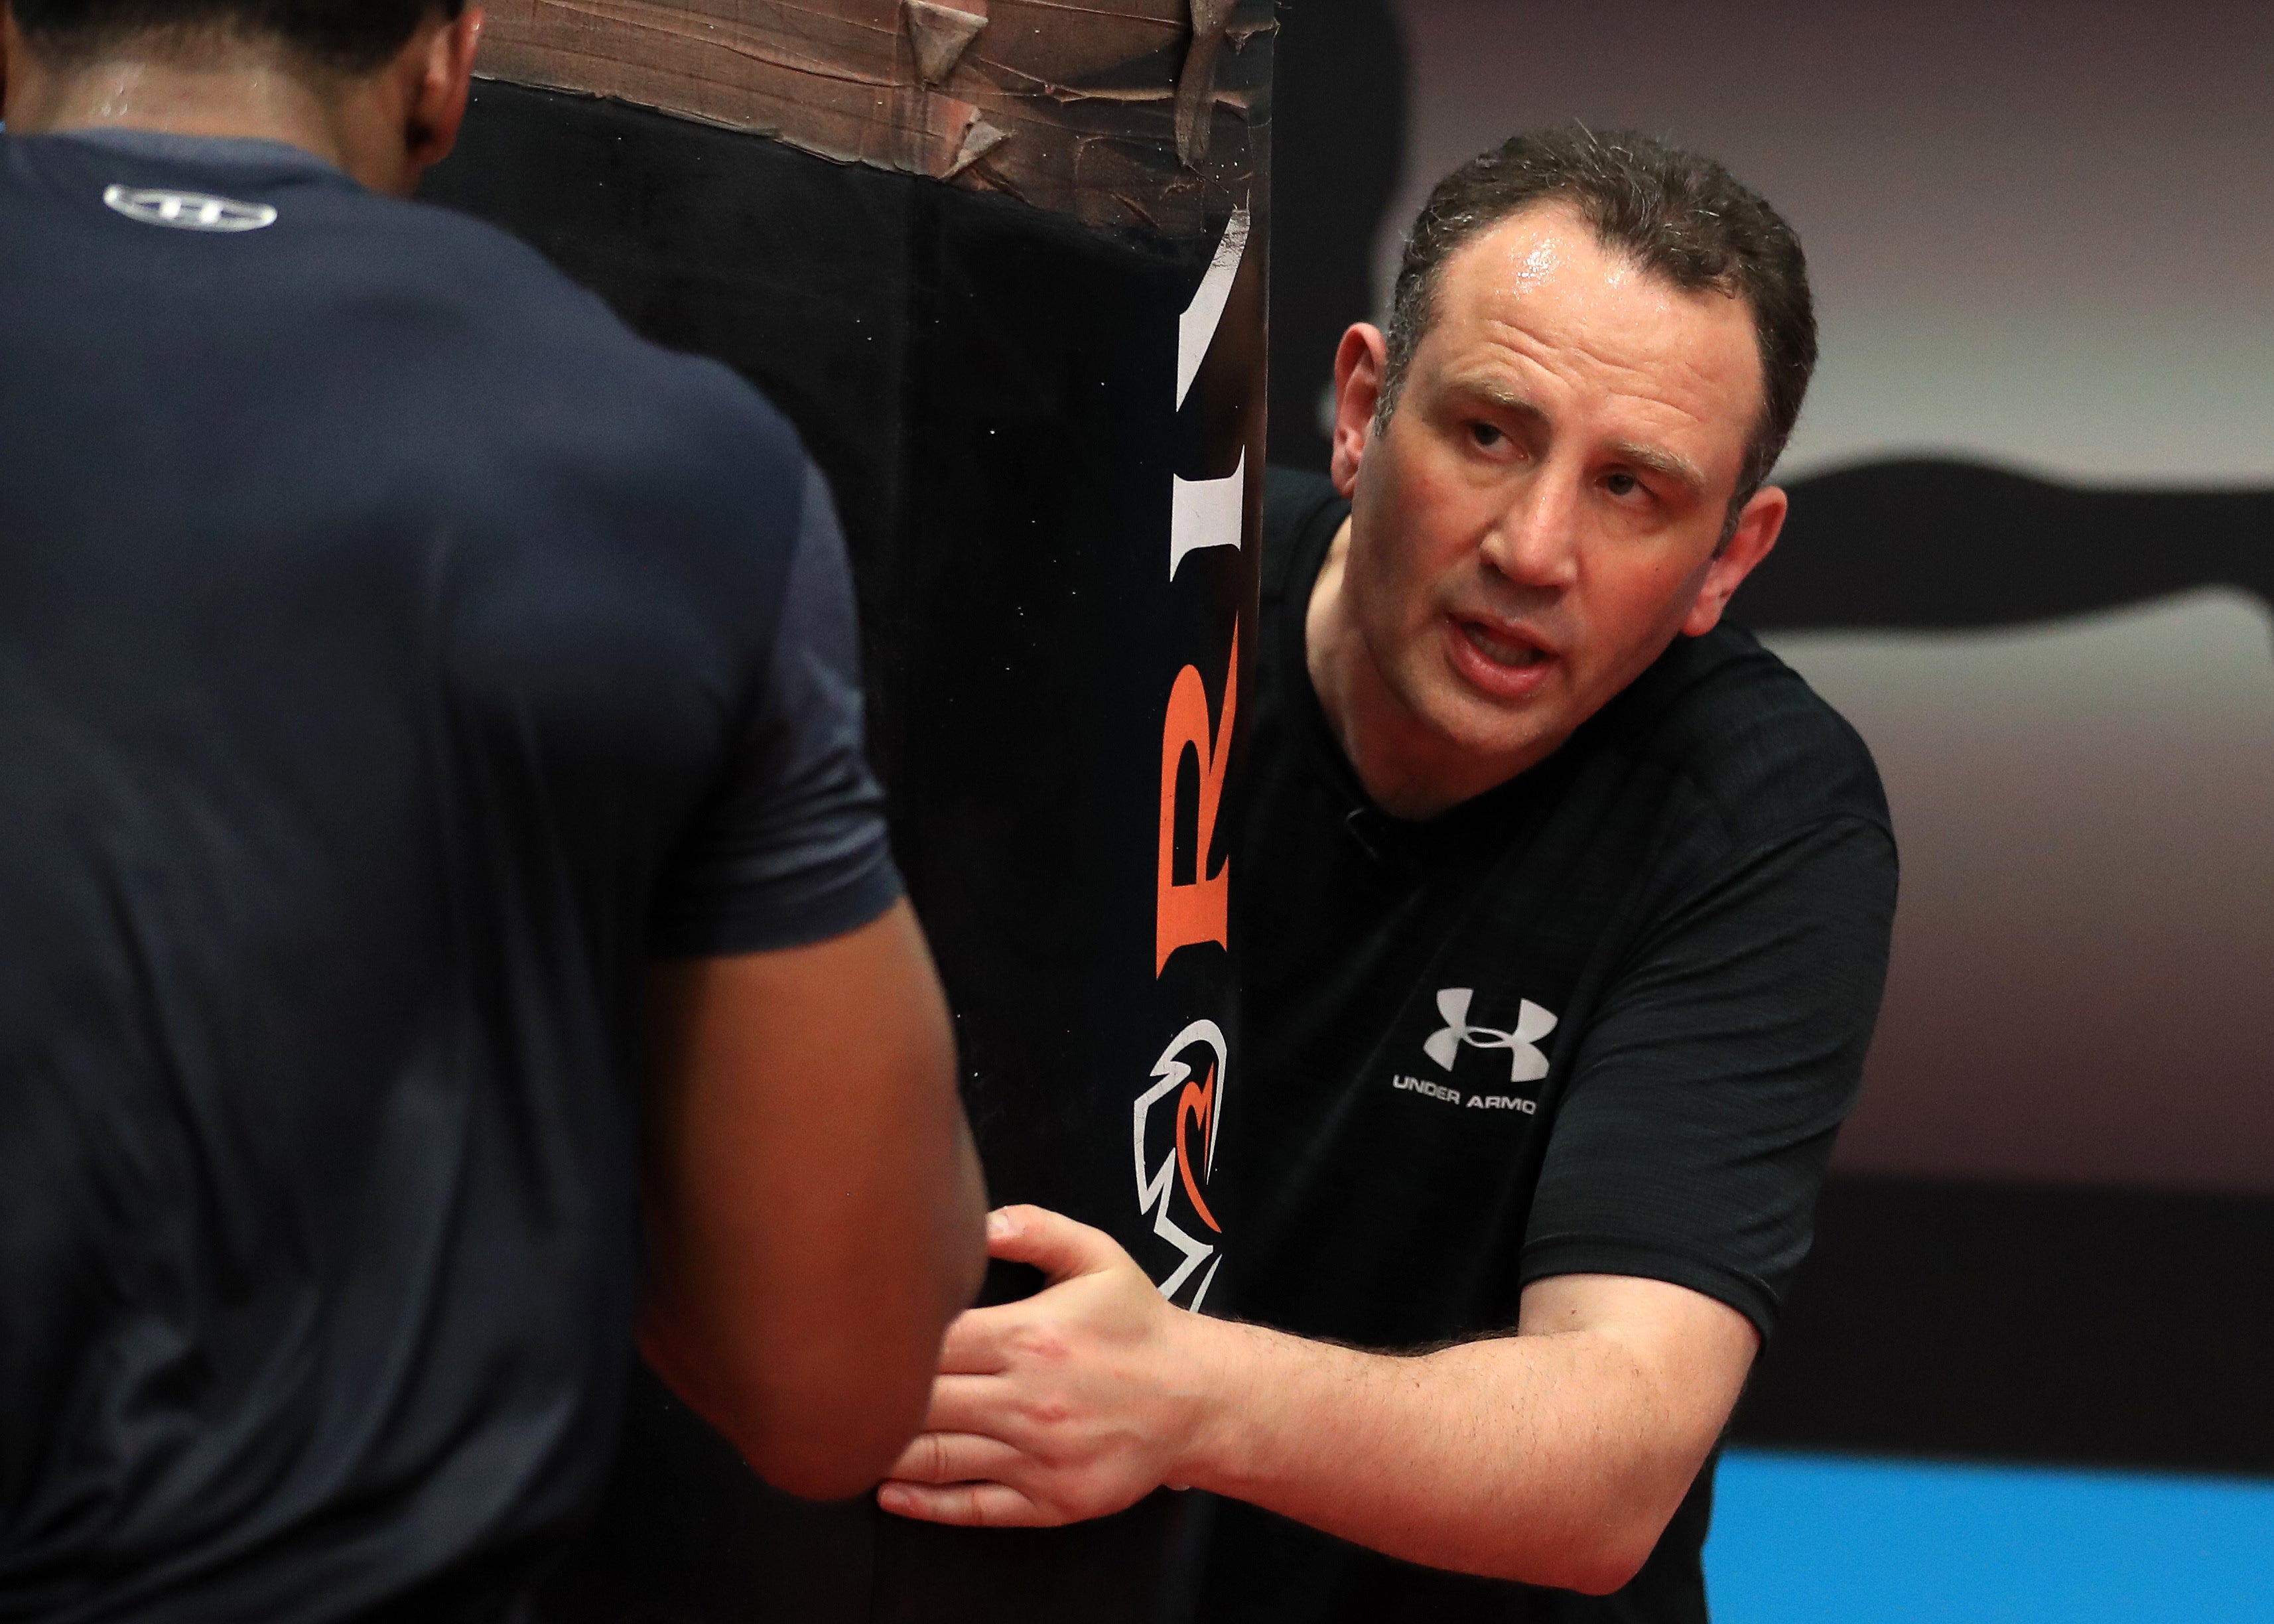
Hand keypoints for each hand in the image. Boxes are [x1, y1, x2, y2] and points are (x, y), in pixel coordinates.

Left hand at [875, 1204, 1220, 1526]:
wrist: (1199, 1398)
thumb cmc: (1138, 1326)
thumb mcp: (1098, 1256)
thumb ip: (1034, 1228)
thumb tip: (975, 1220)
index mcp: (1029, 1337)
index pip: (930, 1342)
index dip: (884, 1338)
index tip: (849, 1331)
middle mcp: (1027, 1401)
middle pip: (920, 1402)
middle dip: (870, 1396)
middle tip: (827, 1388)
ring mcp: (1036, 1457)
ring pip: (936, 1457)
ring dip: (884, 1450)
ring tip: (844, 1438)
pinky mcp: (1048, 1500)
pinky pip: (973, 1506)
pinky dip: (923, 1503)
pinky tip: (888, 1490)